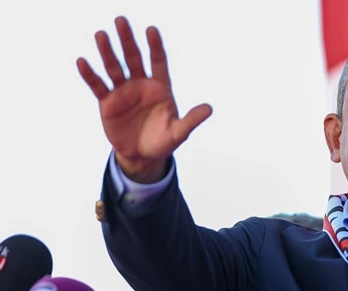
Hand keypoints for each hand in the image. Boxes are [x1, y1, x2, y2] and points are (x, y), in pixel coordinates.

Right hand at [77, 16, 211, 182]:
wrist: (142, 156)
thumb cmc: (163, 141)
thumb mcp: (179, 132)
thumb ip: (191, 120)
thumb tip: (209, 109)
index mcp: (160, 88)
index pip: (158, 62)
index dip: (155, 46)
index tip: (151, 30)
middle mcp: (141, 85)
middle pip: (134, 58)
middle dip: (128, 40)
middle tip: (121, 21)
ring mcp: (123, 92)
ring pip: (114, 67)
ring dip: (107, 52)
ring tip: (101, 35)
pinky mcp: (108, 102)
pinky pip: (98, 85)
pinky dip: (90, 75)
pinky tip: (82, 61)